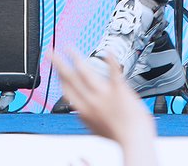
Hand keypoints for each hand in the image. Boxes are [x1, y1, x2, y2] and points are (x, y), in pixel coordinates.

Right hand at [51, 50, 157, 165]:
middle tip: (52, 53)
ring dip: (75, 57)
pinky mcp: (118, 88)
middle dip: (58, 64)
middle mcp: (90, 101)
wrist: (135, 138)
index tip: (56, 69)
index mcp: (84, 112)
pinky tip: (107, 51)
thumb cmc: (120, 136)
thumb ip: (87, 116)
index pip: (67, 91)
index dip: (59, 78)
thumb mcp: (96, 128)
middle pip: (70, 78)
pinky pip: (112, 71)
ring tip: (69, 48)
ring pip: (84, 72)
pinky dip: (110, 60)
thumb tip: (82, 111)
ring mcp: (103, 94)